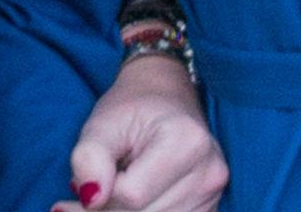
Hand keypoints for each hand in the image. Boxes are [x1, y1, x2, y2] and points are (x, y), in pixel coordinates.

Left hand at [55, 55, 227, 211]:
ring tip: (110, 192)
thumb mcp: (102, 122)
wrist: (164, 99)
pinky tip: (129, 202)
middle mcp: (209, 172)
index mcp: (187, 141)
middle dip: (107, 210)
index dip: (102, 191)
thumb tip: (91, 199)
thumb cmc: (131, 109)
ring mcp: (213, 194)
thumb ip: (90, 157)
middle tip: (87, 192)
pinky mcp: (209, 208)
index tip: (88, 177)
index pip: (132, 195)